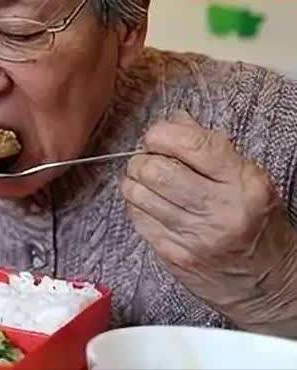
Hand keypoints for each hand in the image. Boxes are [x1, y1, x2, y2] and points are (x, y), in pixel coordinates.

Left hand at [122, 110, 296, 334]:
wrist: (266, 281)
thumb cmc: (253, 220)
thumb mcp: (246, 178)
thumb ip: (208, 146)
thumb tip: (174, 119)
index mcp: (243, 183)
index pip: (191, 144)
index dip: (162, 134)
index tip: (157, 136)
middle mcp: (220, 210)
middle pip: (155, 169)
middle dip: (142, 159)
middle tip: (149, 161)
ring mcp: (195, 236)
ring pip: (138, 193)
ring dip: (135, 182)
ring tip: (149, 183)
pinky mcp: (175, 255)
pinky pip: (137, 219)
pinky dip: (137, 206)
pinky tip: (152, 207)